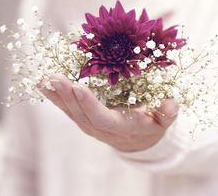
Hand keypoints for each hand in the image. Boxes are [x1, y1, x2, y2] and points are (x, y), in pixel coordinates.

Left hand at [39, 74, 178, 151]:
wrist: (137, 139)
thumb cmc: (150, 126)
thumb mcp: (163, 122)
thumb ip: (167, 114)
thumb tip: (172, 104)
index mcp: (120, 127)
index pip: (102, 118)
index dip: (90, 105)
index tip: (78, 87)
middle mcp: (100, 128)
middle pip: (80, 114)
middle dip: (67, 96)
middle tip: (54, 77)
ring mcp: (89, 124)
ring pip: (70, 111)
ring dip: (57, 95)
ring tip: (45, 79)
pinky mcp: (83, 118)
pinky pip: (67, 108)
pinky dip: (55, 97)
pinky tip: (44, 85)